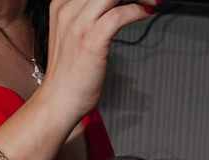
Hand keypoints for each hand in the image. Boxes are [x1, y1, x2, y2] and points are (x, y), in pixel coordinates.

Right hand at [36, 0, 150, 121]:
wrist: (58, 101)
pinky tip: (143, 16)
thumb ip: (90, 17)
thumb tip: (118, 6)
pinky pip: (119, 15)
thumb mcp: (75, 35)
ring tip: (150, 4)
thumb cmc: (69, 75)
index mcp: (62, 5)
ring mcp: (78, 24)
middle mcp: (67, 9)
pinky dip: (136, 12)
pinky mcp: (91, 40)